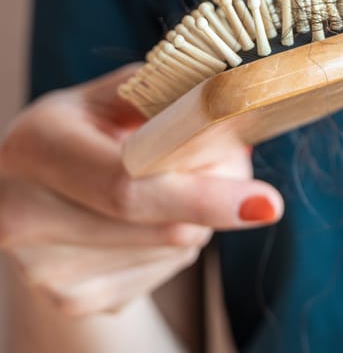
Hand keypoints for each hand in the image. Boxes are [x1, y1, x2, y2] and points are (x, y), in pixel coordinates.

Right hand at [0, 66, 283, 316]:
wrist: (30, 188)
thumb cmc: (86, 126)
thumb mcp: (115, 94)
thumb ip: (170, 96)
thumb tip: (236, 106)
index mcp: (36, 148)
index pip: (129, 186)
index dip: (203, 196)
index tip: (267, 202)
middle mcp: (25, 214)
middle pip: (162, 227)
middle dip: (218, 193)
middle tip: (235, 159)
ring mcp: (44, 269)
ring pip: (172, 251)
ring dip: (202, 215)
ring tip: (179, 177)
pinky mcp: (71, 299)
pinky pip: (162, 272)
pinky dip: (178, 240)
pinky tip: (150, 214)